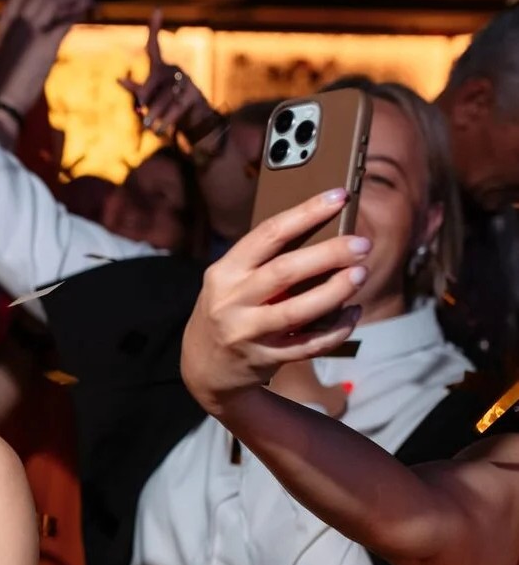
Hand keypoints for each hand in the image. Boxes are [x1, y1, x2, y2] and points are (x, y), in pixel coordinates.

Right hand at [0, 0, 108, 116]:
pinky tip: (92, 5)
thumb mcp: (11, 50)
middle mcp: (17, 16)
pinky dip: (79, 8)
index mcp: (8, 15)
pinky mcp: (41, 42)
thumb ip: (22, 32)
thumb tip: (35, 21)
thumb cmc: (4, 81)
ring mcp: (29, 27)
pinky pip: (64, 18)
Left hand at [118, 9, 215, 141]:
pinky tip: (162, 131)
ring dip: (156, 114)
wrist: (194, 121)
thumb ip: (136, 89)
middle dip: (146, 98)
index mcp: (162, 67)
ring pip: (165, 98)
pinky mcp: (194, 97)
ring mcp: (186, 82)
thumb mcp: (149, 98)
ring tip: (150, 127)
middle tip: (140, 110)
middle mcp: (175, 70)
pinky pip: (176, 109)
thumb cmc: (167, 107)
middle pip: (154, 81)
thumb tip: (118, 78)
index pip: (154, 47)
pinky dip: (168, 121)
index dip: (154, 29)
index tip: (157, 10)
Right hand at [181, 189, 368, 415]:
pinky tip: (352, 312)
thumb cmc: (227, 312)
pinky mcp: (264, 358)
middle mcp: (231, 301)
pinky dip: (336, 329)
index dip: (306, 213)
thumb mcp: (229, 282)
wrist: (202, 368)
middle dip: (329, 254)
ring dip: (335, 291)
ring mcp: (246, 333)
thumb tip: (323, 232)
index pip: (268, 234)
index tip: (338, 197)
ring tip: (361, 274)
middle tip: (362, 244)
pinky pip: (308, 344)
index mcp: (224, 272)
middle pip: (285, 271)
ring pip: (298, 310)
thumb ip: (263, 262)